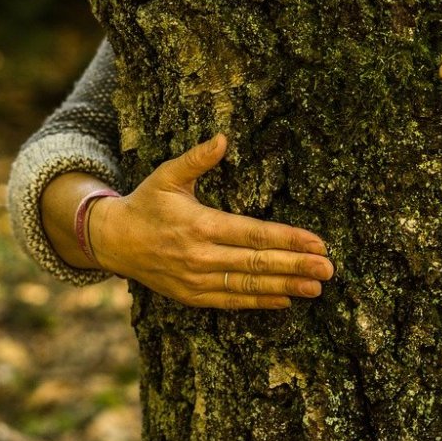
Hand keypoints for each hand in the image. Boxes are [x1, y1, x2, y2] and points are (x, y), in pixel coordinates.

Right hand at [91, 134, 335, 308]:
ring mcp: (196, 281)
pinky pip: (231, 301)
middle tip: (328, 270)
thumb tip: (222, 138)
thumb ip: (197, 158)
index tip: (317, 243)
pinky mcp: (192, 297)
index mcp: (201, 225)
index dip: (289, 239)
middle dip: (296, 266)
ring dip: (285, 288)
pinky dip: (259, 302)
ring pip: (249, 287)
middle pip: (258, 263)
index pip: (254, 233)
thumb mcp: (168, 175)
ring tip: (316, 288)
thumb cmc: (146, 203)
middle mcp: (200, 256)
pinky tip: (285, 300)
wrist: (113, 241)